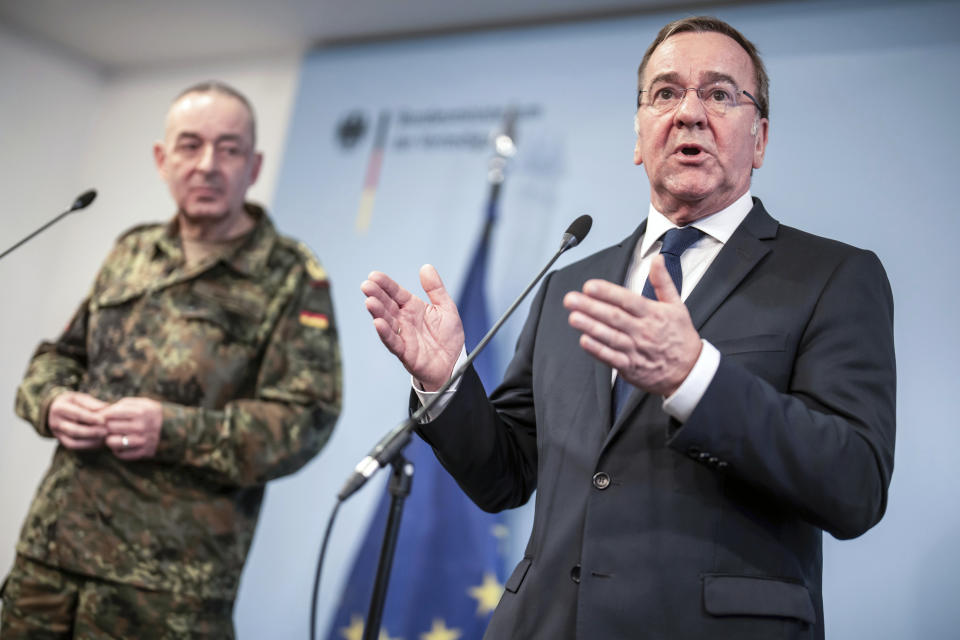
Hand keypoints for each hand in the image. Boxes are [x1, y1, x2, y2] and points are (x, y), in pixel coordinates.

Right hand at [48, 392, 107, 448]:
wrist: (57, 410)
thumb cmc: (73, 402)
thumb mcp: (80, 398)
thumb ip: (91, 403)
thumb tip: (105, 407)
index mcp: (59, 408)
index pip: (76, 414)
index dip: (91, 418)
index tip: (103, 420)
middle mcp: (55, 422)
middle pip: (74, 430)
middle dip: (92, 432)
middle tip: (106, 431)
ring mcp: (57, 434)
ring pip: (73, 442)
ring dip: (90, 441)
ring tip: (104, 437)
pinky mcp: (62, 441)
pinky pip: (74, 447)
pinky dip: (87, 446)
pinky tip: (99, 443)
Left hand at [101, 397, 162, 459]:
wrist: (171, 429)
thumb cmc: (149, 414)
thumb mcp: (141, 403)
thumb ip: (122, 404)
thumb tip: (102, 412)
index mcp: (141, 411)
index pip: (110, 414)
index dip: (105, 415)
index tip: (108, 417)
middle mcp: (141, 426)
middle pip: (110, 427)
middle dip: (108, 426)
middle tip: (111, 427)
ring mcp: (142, 440)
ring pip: (112, 442)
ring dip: (110, 439)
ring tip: (114, 436)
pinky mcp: (143, 452)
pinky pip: (121, 454)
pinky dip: (118, 451)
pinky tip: (122, 445)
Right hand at [362, 264, 463, 390]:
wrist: (454, 363)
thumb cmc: (448, 337)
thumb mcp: (446, 308)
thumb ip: (435, 289)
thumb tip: (426, 267)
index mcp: (413, 308)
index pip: (396, 293)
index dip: (386, 284)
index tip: (374, 275)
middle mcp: (404, 320)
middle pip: (387, 306)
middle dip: (376, 295)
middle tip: (366, 286)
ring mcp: (403, 335)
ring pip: (387, 322)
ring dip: (377, 312)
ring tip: (370, 302)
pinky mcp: (405, 352)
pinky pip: (393, 342)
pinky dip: (385, 333)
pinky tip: (378, 323)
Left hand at [563, 255, 701, 395]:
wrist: (690, 371)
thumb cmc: (681, 337)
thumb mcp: (677, 305)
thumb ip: (663, 282)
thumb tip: (657, 260)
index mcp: (653, 314)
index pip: (627, 300)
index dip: (607, 292)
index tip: (590, 286)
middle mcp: (643, 331)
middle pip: (614, 317)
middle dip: (590, 307)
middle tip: (571, 299)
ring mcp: (636, 350)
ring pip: (610, 337)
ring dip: (590, 327)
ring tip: (573, 317)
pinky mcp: (631, 367)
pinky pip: (611, 358)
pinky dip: (597, 350)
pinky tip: (584, 341)